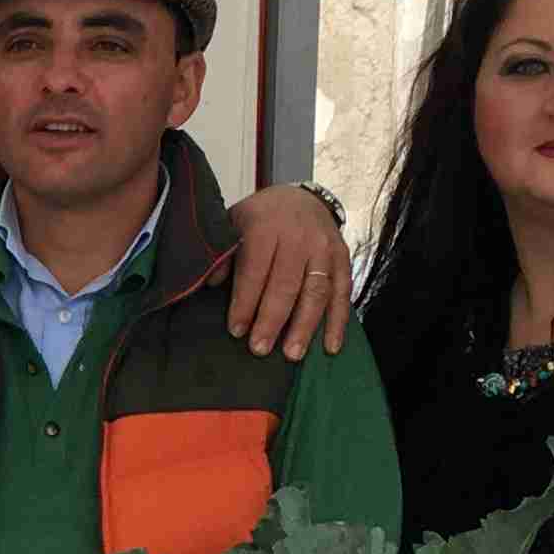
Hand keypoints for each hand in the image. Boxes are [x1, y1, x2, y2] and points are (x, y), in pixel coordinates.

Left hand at [221, 183, 351, 357]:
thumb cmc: (260, 218)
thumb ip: (222, 252)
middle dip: (272, 320)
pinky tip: (330, 346)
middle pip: (286, 284)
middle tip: (260, 349)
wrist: (301, 198)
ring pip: (316, 291)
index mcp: (266, 226)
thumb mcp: (233, 223)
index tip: (236, 330)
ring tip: (293, 354)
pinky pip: (342, 293)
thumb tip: (210, 283)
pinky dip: (338, 321)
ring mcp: (324, 248)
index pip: (255, 270)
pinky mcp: (343, 258)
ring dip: (304, 326)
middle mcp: (299, 237)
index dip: (245, 302)